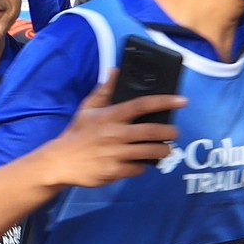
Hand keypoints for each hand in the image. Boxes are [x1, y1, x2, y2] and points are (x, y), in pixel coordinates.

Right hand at [41, 82, 182, 189]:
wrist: (61, 161)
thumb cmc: (77, 133)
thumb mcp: (87, 109)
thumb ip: (104, 91)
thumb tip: (116, 71)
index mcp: (111, 116)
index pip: (142, 105)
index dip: (165, 101)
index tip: (182, 101)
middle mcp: (116, 134)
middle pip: (153, 131)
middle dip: (169, 132)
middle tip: (174, 133)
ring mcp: (116, 154)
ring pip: (150, 152)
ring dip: (162, 151)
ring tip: (165, 149)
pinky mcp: (115, 171)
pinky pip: (138, 168)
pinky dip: (142, 165)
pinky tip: (140, 162)